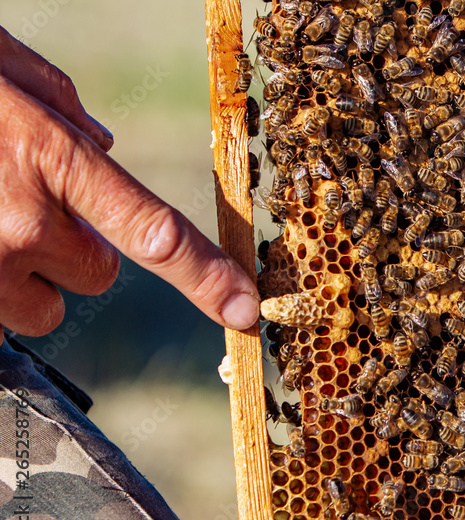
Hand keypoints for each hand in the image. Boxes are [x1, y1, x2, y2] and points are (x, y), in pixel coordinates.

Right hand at [0, 26, 258, 336]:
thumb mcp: (3, 69)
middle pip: (97, 275)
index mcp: (49, 159)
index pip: (153, 232)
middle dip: (78, 249)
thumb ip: (62, 109)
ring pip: (43, 305)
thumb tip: (104, 147)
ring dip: (29, 276)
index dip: (207, 278)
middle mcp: (17, 224)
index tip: (247, 311)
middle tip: (28, 204)